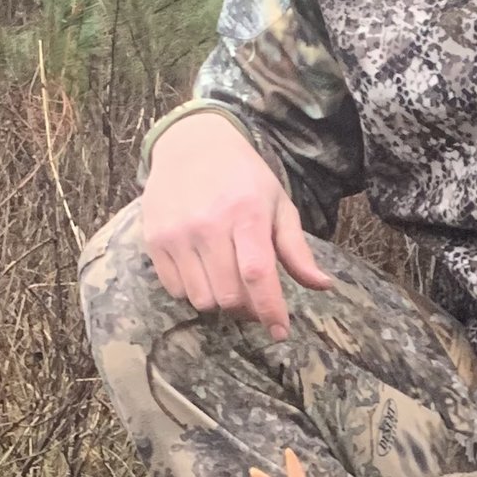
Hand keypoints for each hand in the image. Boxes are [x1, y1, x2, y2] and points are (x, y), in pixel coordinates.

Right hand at [142, 110, 332, 341]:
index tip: (280, 333)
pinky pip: (175, 290)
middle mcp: (208, 225)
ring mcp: (177, 234)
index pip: (257, 274)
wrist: (190, 144)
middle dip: (248, 309)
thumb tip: (322, 285)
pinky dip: (193, 291)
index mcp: (245, 214)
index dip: (270, 310)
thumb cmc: (243, 177)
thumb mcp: (277, 204)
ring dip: (219, 302)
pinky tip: (203, 271)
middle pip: (229, 296)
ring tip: (228, 281)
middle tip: (256, 299)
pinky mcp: (154, 240)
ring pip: (201, 299)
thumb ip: (296, 249)